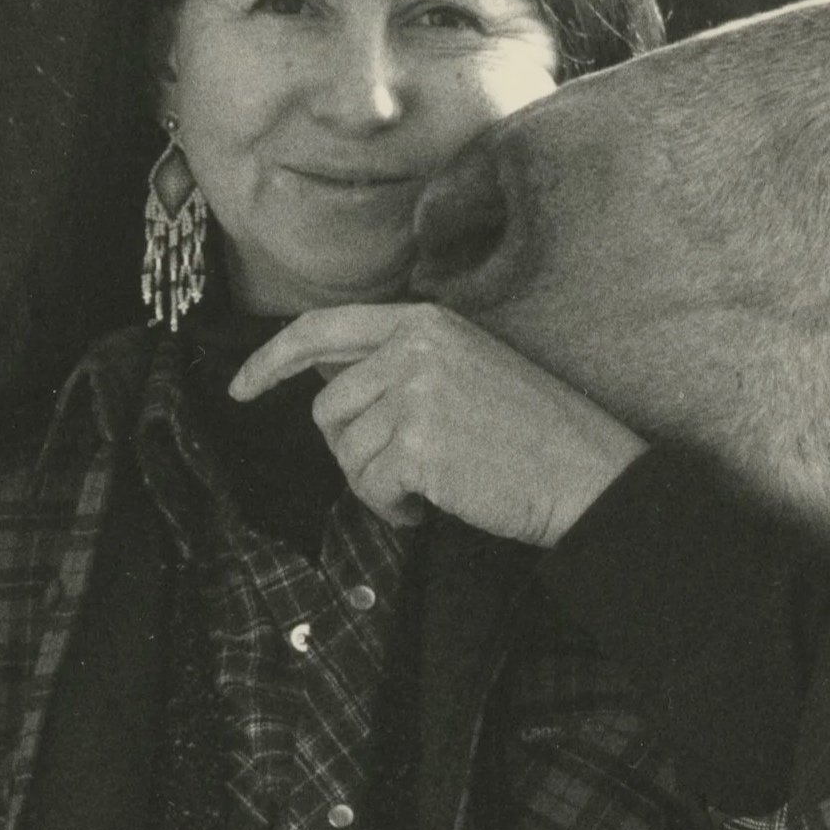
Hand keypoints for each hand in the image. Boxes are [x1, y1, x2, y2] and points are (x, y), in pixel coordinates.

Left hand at [232, 304, 645, 545]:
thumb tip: (327, 379)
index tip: (242, 387)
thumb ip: (402, 361)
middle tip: (406, 471)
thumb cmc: (535, 433)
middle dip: (353, 450)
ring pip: (347, 453)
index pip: (322, 328)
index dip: (271, 360)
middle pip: (328, 407)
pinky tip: (433, 506)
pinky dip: (394, 508)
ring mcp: (416, 393)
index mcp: (426, 321)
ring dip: (379, 484)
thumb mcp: (469, 366)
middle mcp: (415, 347)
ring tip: (432, 486)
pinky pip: (368, 487)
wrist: (587, 474)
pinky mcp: (418, 444)